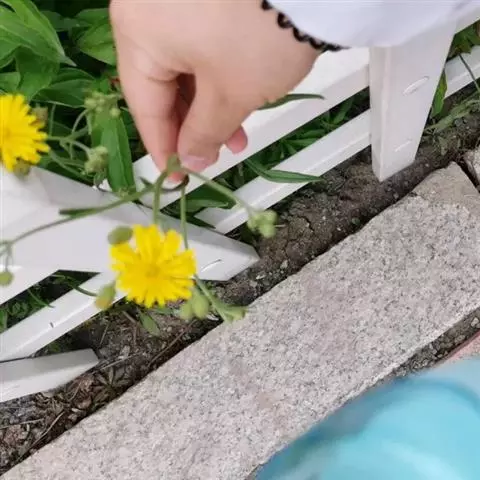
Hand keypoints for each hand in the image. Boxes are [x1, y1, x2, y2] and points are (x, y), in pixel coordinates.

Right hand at [110, 0, 316, 175]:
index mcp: (138, 32)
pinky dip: (216, 75)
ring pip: (183, 65)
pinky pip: (199, 43)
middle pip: (162, 84)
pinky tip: (239, 96)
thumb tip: (190, 160)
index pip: (144, 105)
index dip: (162, 148)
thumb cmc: (258, 36)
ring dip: (209, 105)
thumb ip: (204, 134)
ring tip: (237, 135)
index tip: (177, 178)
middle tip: (214, 156)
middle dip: (192, 127)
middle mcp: (146, 9)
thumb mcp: (230, 94)